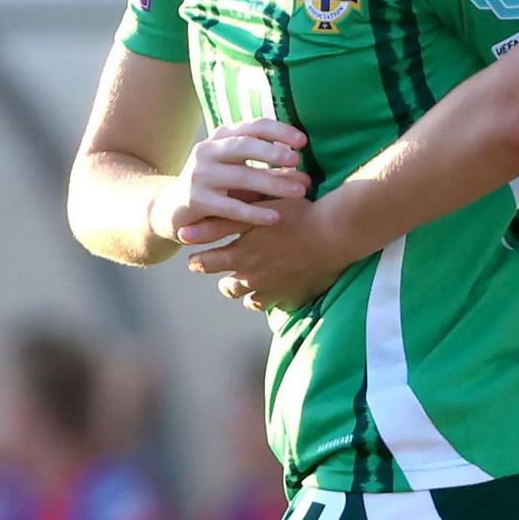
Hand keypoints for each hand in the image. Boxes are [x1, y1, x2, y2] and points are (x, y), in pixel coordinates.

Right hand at [153, 118, 308, 251]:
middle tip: (298, 160)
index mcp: (220, 138)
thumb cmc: (214, 187)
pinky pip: (231, 207)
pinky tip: (276, 217)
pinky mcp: (196, 201)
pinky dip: (255, 213)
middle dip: (273, 151)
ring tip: (299, 191)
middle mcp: (208, 151)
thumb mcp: (237, 170)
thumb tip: (304, 170)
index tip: (303, 141)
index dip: (279, 131)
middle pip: (244, 145)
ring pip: (241, 176)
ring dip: (273, 183)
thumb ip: (265, 168)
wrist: (170, 209)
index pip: (253, 126)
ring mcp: (200, 175)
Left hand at [188, 196, 365, 313]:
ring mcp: (274, 291)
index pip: (209, 264)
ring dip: (246, 290)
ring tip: (248, 281)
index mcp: (242, 256)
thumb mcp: (253, 213)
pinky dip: (271, 298)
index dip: (200, 261)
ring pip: (250, 299)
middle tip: (222, 275)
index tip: (196, 259)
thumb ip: (219, 223)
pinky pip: (276, 306)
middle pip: (228, 287)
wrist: (334, 234)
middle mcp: (254, 278)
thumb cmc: (296, 215)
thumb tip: (184, 232)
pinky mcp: (293, 297)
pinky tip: (274, 290)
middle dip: (222, 280)